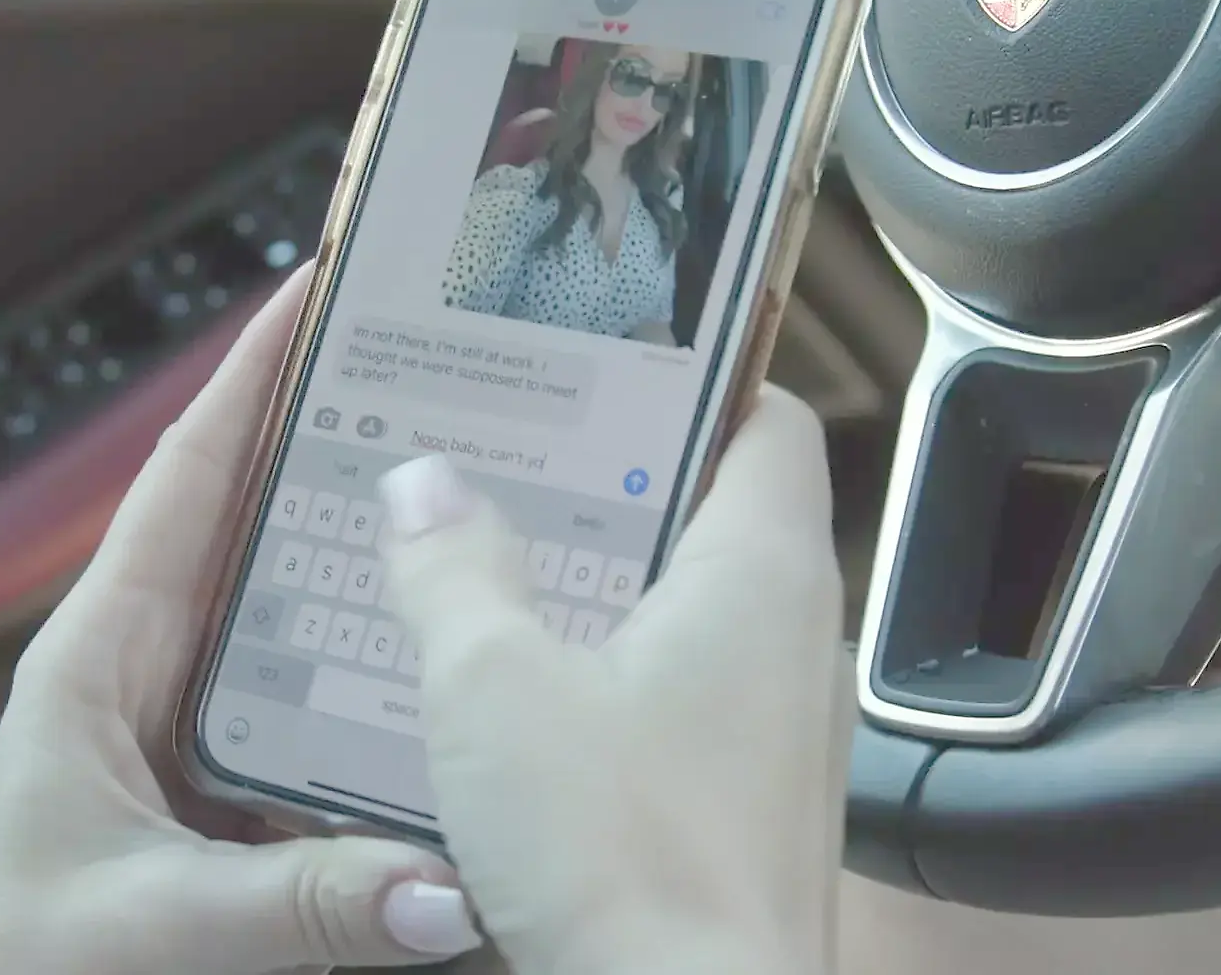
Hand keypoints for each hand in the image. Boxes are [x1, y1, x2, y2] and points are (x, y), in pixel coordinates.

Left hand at [0, 265, 482, 974]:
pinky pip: (322, 695)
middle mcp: (155, 664)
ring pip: (296, 603)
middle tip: (445, 377)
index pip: (186, 480)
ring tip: (482, 493)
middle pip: (254, 519)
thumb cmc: (20, 966)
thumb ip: (293, 902)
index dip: (247, 378)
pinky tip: (458, 656)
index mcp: (103, 651)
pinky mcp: (239, 780)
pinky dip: (382, 663)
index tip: (315, 288)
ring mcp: (199, 719)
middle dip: (336, 440)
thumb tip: (449, 887)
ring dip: (368, 548)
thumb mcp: (147, 925)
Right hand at [378, 386, 849, 974]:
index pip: (767, 419)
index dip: (692, 378)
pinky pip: (687, 700)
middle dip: (610, 484)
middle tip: (502, 458)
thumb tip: (422, 480)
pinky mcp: (753, 808)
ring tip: (491, 567)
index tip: (596, 364)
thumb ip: (453, 568)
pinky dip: (614, 676)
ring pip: (697, 613)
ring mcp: (784, 732)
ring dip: (603, 588)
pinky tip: (520, 701)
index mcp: (763, 573)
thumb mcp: (493, 689)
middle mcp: (798, 642)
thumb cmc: (618, 856)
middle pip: (718, 514)